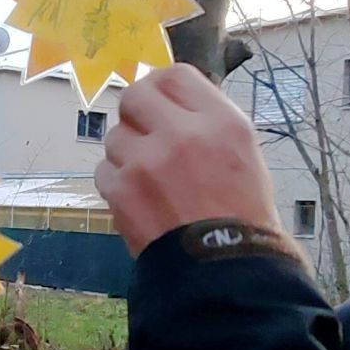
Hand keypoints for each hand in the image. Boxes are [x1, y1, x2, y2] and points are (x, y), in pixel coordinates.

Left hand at [95, 64, 282, 255]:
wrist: (226, 274)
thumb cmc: (243, 219)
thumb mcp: (244, 156)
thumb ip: (207, 123)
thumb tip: (171, 104)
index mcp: (221, 122)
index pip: (175, 75)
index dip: (163, 87)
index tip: (160, 101)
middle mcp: (183, 133)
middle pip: (135, 95)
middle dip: (136, 113)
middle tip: (144, 133)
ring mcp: (147, 161)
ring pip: (115, 136)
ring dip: (127, 154)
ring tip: (151, 180)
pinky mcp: (121, 190)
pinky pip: (104, 170)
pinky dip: (117, 184)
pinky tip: (140, 201)